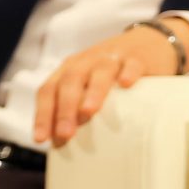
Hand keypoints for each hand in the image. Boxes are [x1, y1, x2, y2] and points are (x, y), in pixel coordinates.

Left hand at [34, 18, 188, 147]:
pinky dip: (128, 72)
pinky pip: (132, 63)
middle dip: (65, 109)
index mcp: (70, 70)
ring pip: (100, 71)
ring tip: (88, 111)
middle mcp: (87, 61)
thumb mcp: (89, 86)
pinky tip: (126, 84)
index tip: (41, 139)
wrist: (147, 42)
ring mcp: (113, 57)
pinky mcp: (138, 57)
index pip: (48, 90)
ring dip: (92, 91)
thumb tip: (63, 146)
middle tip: (66, 134)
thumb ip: (77, 108)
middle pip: (70, 81)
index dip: (43, 114)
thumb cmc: (112, 75)